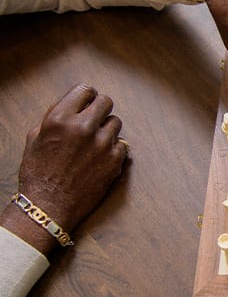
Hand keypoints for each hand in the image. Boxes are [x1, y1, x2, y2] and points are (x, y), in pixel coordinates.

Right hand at [1, 84, 127, 253]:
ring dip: (107, 129)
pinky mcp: (115, 160)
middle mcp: (83, 127)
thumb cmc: (38, 173)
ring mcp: (102, 144)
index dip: (87, 97)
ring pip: (116, 122)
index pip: (85, 90)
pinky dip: (114, 149)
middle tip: (94, 120)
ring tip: (95, 142)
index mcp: (61, 118)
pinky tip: (101, 157)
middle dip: (100, 109)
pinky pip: (123, 144)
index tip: (87, 104)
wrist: (48, 206)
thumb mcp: (36, 138)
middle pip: (106, 101)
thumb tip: (73, 104)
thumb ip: (55, 117)